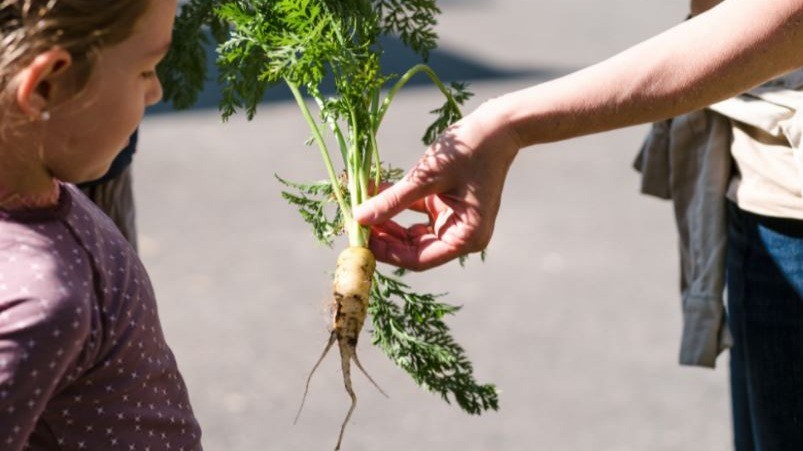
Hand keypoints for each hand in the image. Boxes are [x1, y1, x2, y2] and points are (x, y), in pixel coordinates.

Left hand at [354, 102, 520, 269]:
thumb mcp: (427, 177)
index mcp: (465, 238)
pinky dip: (396, 204)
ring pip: (411, 233)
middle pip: (412, 249)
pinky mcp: (446, 205)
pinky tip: (372, 193)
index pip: (417, 259)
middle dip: (383, 236)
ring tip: (359, 208)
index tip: (359, 241)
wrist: (498, 125)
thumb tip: (359, 218)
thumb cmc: (469, 150)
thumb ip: (393, 200)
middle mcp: (461, 235)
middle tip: (354, 224)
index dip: (386, 252)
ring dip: (386, 220)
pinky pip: (416, 213)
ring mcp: (453, 221)